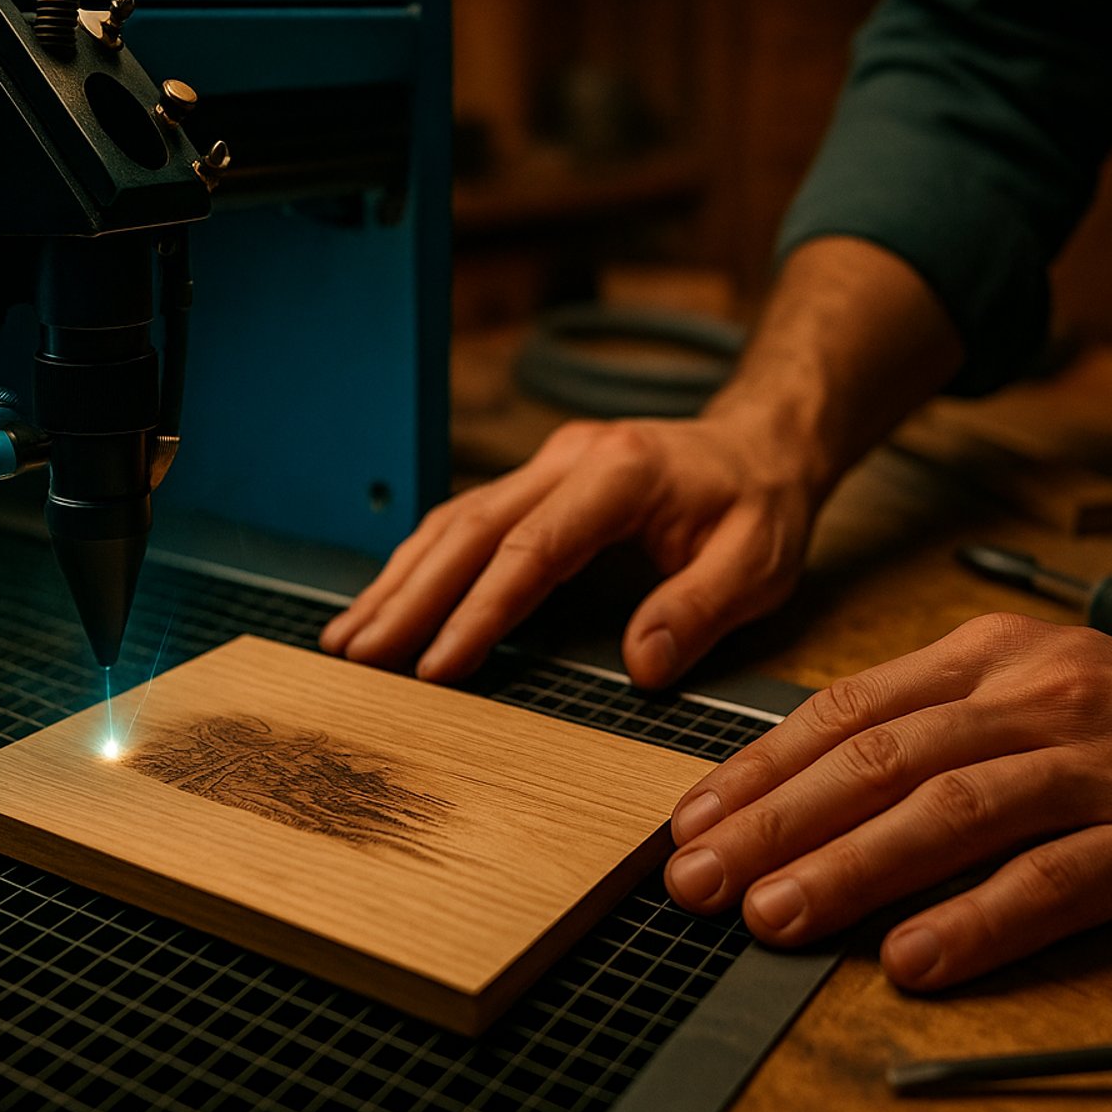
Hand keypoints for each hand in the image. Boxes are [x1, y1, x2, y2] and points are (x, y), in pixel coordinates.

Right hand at [320, 415, 818, 687]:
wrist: (762, 444)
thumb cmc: (760, 504)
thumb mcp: (758, 562)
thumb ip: (700, 609)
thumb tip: (641, 667)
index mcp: (621, 472)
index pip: (532, 547)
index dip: (479, 610)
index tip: (437, 667)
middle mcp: (572, 458)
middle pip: (470, 528)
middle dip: (409, 597)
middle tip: (358, 658)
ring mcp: (549, 463)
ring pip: (455, 520)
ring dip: (400, 580)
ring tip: (349, 640)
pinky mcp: (540, 479)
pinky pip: (468, 520)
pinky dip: (422, 563)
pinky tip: (389, 603)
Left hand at [662, 612, 1111, 989]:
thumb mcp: (1031, 681)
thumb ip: (933, 719)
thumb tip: (810, 781)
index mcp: (992, 658)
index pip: (851, 710)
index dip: (762, 767)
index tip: (690, 821)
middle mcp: (1036, 701)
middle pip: (883, 760)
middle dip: (776, 823)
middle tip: (697, 880)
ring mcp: (1099, 768)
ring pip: (954, 813)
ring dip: (853, 868)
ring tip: (773, 918)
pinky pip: (1054, 882)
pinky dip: (977, 922)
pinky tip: (912, 958)